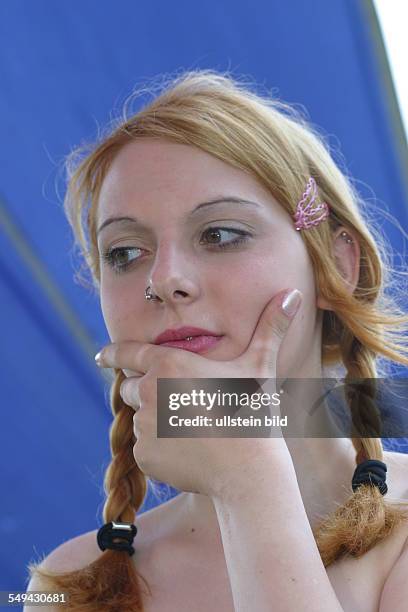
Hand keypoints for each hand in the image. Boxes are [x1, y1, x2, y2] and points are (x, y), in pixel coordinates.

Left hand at [95, 288, 301, 496]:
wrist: (248, 470)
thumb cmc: (253, 410)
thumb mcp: (260, 365)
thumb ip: (271, 327)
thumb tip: (293, 293)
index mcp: (169, 364)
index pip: (127, 352)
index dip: (112, 353)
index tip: (100, 356)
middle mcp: (149, 392)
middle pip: (134, 386)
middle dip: (149, 390)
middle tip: (182, 402)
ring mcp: (144, 426)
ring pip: (141, 418)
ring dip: (156, 419)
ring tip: (191, 428)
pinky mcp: (145, 455)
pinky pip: (146, 446)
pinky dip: (160, 447)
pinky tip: (189, 450)